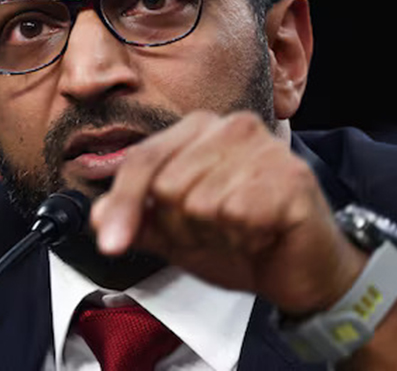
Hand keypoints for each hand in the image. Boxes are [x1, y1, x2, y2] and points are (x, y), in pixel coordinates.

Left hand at [89, 110, 366, 314]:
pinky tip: (260, 234)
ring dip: (214, 235)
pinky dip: (243, 238)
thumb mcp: (175, 233)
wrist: (300, 270)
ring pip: (200, 202)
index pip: (142, 159)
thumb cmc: (241, 240)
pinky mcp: (291, 177)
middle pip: (168, 186)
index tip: (111, 245)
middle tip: (214, 233)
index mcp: (199, 129)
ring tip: (238, 233)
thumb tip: (96, 216)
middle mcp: (231, 127)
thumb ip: (138, 219)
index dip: (123, 205)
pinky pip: (237, 214)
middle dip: (182, 227)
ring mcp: (264, 148)